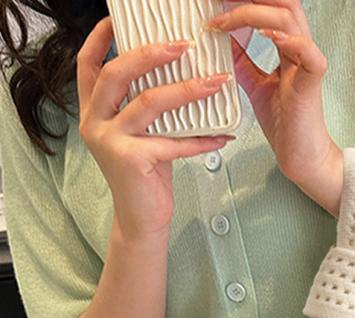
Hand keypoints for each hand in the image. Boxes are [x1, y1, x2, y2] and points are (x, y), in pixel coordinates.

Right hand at [76, 16, 234, 239]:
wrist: (141, 218)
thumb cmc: (145, 175)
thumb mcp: (141, 135)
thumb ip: (147, 109)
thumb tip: (179, 76)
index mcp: (93, 111)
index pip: (89, 65)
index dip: (100, 39)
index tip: (117, 19)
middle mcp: (94, 123)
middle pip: (117, 74)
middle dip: (150, 54)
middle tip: (183, 45)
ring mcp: (110, 141)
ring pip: (149, 102)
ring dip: (187, 90)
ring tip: (215, 83)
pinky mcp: (131, 160)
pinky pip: (174, 141)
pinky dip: (202, 139)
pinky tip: (223, 136)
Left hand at [205, 0, 341, 191]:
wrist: (300, 155)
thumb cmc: (284, 123)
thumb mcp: (254, 85)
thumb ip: (241, 61)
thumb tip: (221, 39)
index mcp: (288, 46)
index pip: (270, 5)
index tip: (216, 0)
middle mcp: (299, 48)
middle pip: (283, 1)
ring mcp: (307, 63)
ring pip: (288, 18)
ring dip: (253, 13)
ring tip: (225, 21)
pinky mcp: (311, 82)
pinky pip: (308, 52)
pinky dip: (289, 39)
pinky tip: (266, 34)